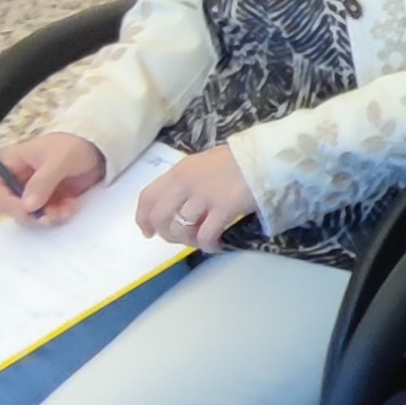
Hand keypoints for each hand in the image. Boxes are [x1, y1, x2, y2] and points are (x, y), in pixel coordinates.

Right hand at [0, 132, 108, 224]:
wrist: (99, 149)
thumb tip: (27, 206)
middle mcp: (17, 180)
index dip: (4, 202)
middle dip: (29, 214)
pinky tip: (71, 207)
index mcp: (11, 163)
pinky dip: (58, 216)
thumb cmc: (73, 146)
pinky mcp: (47, 201)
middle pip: (9, 206)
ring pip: (28, 215)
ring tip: (66, 210)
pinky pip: (46, 216)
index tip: (25, 210)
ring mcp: (32, 192)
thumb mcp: (58, 160)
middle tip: (48, 216)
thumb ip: (42, 182)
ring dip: (47, 217)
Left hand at [133, 143, 259, 252]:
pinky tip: (216, 244)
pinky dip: (208, 245)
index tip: (148, 232)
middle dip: (167, 234)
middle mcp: (185, 184)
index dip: (143, 219)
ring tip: (202, 240)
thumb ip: (186, 183)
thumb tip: (177, 205)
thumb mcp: (202, 164)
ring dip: (188, 241)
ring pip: (181, 229)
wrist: (263, 159)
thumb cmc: (235, 160)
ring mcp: (203, 197)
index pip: (147, 197)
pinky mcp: (223, 209)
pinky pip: (205, 236)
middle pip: (160, 217)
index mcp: (178, 172)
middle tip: (181, 239)